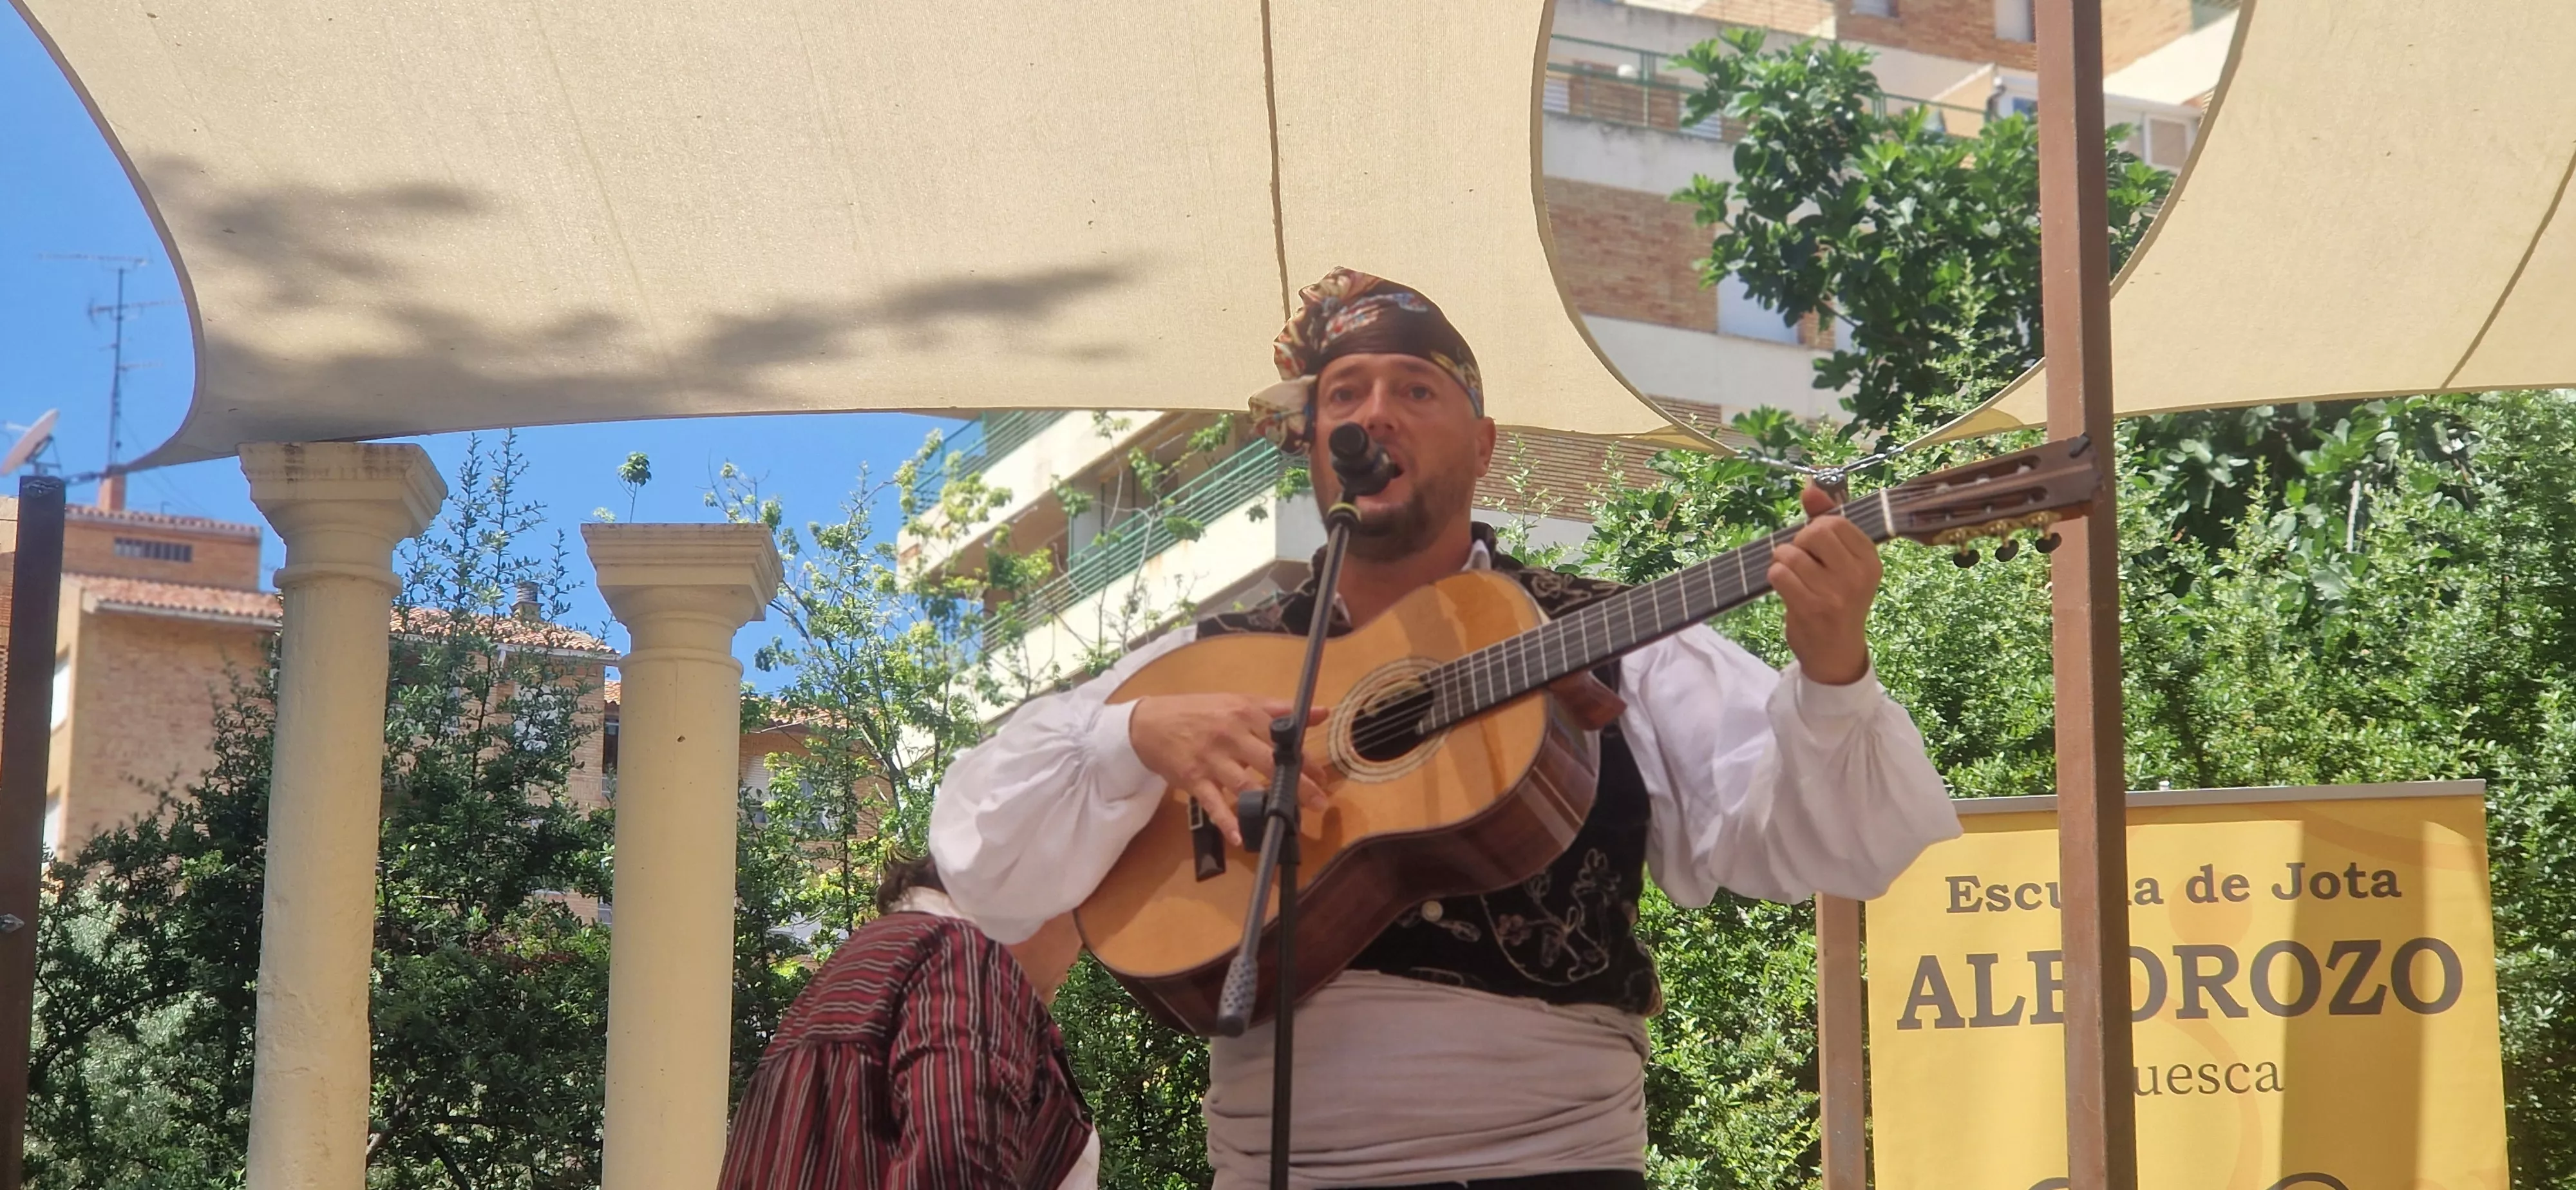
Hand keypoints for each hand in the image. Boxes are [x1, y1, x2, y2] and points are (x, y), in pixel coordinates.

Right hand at [1128, 694, 1332, 847]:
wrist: (1149, 723)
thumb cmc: (1199, 712)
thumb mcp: (1238, 702)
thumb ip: (1279, 710)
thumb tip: (1322, 713)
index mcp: (1244, 713)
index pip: (1283, 737)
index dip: (1305, 758)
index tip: (1322, 777)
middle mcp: (1230, 735)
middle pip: (1270, 762)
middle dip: (1298, 784)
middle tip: (1320, 803)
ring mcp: (1211, 759)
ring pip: (1245, 784)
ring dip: (1268, 804)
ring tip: (1289, 820)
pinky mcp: (1193, 779)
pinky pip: (1212, 803)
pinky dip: (1225, 821)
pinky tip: (1239, 837)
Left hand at [1768, 482, 1881, 686]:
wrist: (1836, 653)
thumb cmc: (1837, 600)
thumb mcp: (1842, 563)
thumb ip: (1827, 521)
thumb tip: (1810, 485)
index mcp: (1870, 560)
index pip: (1835, 520)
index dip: (1816, 528)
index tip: (1817, 547)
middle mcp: (1858, 575)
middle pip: (1814, 531)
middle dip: (1799, 541)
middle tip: (1803, 561)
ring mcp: (1835, 593)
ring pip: (1791, 553)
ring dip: (1782, 560)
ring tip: (1792, 576)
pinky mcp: (1810, 608)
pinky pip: (1779, 574)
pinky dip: (1774, 576)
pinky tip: (1785, 588)